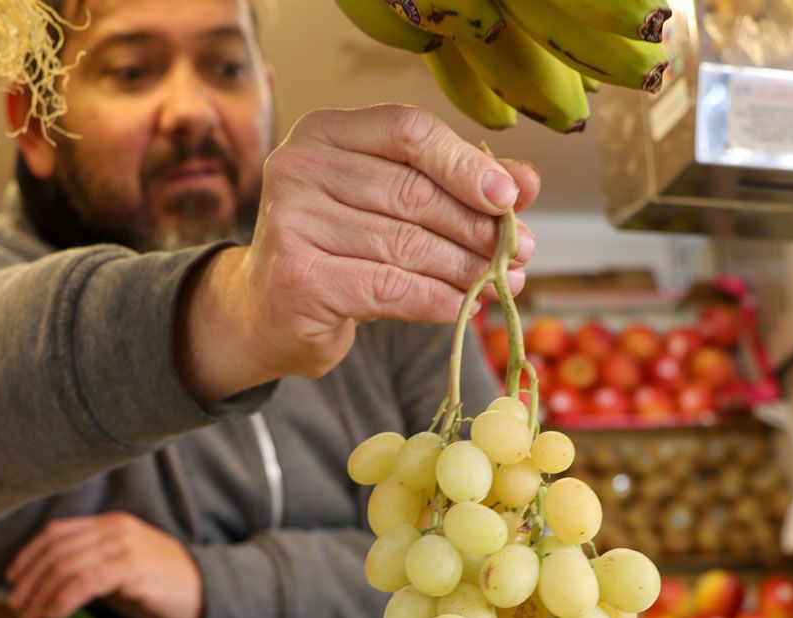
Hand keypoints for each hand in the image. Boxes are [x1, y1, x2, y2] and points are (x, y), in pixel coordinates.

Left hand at [5, 513, 203, 617]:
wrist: (211, 596)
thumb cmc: (164, 591)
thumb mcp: (122, 573)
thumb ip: (91, 571)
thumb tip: (49, 590)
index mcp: (110, 524)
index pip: (56, 533)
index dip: (29, 555)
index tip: (13, 580)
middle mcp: (115, 529)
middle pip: (56, 550)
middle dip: (31, 580)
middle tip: (18, 607)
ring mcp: (125, 546)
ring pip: (66, 566)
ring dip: (43, 595)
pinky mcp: (134, 568)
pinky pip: (86, 582)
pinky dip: (64, 600)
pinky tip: (57, 616)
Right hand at [178, 104, 539, 399]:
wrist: (267, 311)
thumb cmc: (339, 249)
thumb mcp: (390, 205)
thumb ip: (453, 185)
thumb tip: (526, 184)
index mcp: (323, 132)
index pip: (408, 131)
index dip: (466, 163)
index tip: (510, 197)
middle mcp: (298, 167)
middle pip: (413, 192)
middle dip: (476, 227)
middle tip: (519, 252)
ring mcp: (292, 223)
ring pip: (407, 244)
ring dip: (466, 268)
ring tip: (502, 283)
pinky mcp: (299, 279)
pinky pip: (390, 288)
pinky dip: (438, 300)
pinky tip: (466, 307)